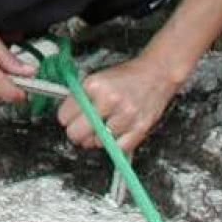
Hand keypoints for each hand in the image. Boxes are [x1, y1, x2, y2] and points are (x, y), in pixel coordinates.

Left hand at [56, 54, 183, 154]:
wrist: (156, 74)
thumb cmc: (126, 77)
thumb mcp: (97, 79)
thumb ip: (80, 97)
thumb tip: (66, 116)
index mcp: (94, 86)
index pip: (64, 115)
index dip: (66, 118)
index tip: (70, 118)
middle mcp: (109, 100)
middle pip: (77, 133)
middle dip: (77, 133)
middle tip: (81, 130)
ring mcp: (125, 115)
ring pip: (98, 142)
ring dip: (98, 138)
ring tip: (104, 127)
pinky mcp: (139, 127)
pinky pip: (119, 148)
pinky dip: (115, 144)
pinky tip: (115, 134)